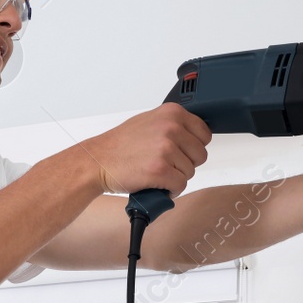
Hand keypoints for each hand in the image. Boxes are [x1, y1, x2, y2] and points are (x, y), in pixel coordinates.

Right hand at [81, 103, 211, 196]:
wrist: (97, 161)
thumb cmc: (120, 145)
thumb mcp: (149, 121)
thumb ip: (173, 125)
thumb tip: (194, 136)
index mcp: (172, 113)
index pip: (204, 134)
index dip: (193, 147)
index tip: (181, 152)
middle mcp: (171, 127)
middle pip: (200, 155)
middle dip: (185, 164)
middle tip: (166, 164)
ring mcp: (166, 148)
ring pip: (190, 172)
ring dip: (175, 177)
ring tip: (156, 172)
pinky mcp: (160, 169)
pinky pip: (180, 185)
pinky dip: (170, 190)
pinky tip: (157, 184)